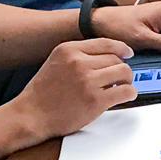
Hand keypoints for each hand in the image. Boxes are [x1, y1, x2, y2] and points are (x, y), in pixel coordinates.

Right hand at [2, 38, 136, 144]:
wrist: (30, 116)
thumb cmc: (42, 93)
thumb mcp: (56, 62)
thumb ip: (78, 56)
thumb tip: (108, 55)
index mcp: (69, 50)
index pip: (106, 43)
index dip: (121, 48)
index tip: (127, 53)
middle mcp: (79, 62)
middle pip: (116, 58)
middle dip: (120, 68)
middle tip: (119, 78)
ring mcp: (88, 81)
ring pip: (124, 72)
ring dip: (126, 80)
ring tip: (120, 87)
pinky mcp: (95, 100)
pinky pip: (125, 91)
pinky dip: (130, 93)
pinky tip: (125, 96)